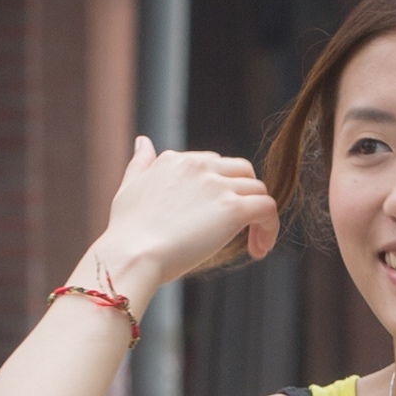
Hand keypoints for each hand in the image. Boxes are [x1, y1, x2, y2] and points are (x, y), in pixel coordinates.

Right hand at [91, 135, 280, 299]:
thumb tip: (142, 141)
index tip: (215, 218)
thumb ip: (140, 165)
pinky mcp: (233, 209)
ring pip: (257, 188)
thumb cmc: (126, 233)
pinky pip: (268, 208)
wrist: (132, 254)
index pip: (213, 164)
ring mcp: (217, 185)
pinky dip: (270, 227)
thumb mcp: (128, 189)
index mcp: (175, 160)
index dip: (220, 190)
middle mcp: (198, 165)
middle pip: (241, 171)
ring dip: (260, 215)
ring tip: (253, 244)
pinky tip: (258, 249)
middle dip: (244, 196)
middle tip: (241, 228)